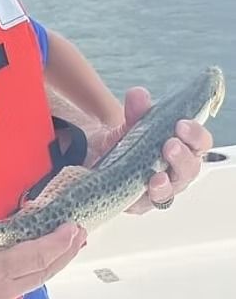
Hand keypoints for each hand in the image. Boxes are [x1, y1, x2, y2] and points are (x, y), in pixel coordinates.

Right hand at [0, 223, 86, 298]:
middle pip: (41, 273)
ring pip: (35, 280)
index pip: (34, 257)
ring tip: (70, 243)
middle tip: (79, 232)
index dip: (57, 242)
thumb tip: (29, 220)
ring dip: (54, 261)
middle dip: (64, 252)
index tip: (72, 227)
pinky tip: (44, 256)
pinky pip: (23, 284)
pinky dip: (38, 268)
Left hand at [86, 87, 212, 213]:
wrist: (98, 157)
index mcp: (183, 149)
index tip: (182, 125)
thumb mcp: (130, 123)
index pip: (199, 143)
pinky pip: (147, 204)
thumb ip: (136, 110)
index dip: (195, 135)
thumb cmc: (127, 142)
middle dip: (182, 157)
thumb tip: (138, 94)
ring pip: (171, 190)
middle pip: (190, 169)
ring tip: (157, 174)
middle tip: (170, 145)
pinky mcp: (141, 203)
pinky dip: (145, 197)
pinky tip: (143, 189)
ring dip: (165, 182)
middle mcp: (176, 172)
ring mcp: (160, 190)